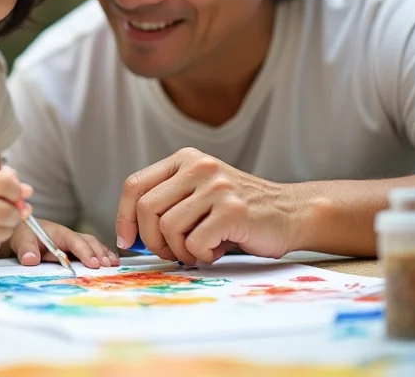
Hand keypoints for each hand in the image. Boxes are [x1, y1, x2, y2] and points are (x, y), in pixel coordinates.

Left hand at [11, 220, 118, 269]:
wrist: (23, 233)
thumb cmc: (24, 236)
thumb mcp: (21, 240)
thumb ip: (26, 249)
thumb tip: (31, 259)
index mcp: (58, 232)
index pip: (75, 241)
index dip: (85, 252)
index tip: (94, 264)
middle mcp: (69, 236)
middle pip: (88, 241)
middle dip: (99, 253)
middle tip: (108, 266)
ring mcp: (74, 242)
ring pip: (93, 245)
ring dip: (104, 253)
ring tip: (115, 265)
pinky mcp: (76, 249)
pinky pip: (92, 250)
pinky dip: (103, 255)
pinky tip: (112, 263)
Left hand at [115, 148, 297, 264]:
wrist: (291, 212)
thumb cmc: (238, 211)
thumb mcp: (199, 192)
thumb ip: (167, 203)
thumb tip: (130, 235)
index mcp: (185, 159)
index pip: (135, 185)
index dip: (123, 216)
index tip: (126, 240)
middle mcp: (198, 167)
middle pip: (146, 209)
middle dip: (152, 240)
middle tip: (170, 252)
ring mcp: (216, 187)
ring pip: (168, 227)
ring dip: (180, 250)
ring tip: (201, 248)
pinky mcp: (232, 210)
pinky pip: (195, 244)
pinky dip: (202, 255)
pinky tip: (219, 249)